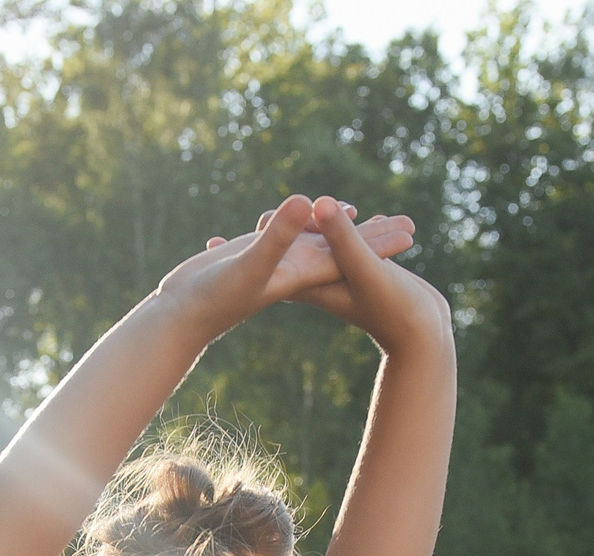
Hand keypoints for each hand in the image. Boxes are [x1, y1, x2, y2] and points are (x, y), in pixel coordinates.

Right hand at [154, 194, 417, 339]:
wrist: (181, 316)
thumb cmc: (214, 296)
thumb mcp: (253, 262)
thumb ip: (280, 235)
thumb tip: (306, 201)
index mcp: (303, 272)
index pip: (351, 254)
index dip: (380, 241)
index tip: (412, 230)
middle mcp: (294, 267)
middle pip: (343, 247)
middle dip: (373, 234)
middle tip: (410, 222)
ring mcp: (274, 260)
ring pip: (315, 236)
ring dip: (339, 224)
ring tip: (363, 210)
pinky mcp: (254, 250)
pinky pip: (286, 230)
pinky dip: (300, 218)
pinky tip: (308, 209)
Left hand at [283, 196, 451, 358]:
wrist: (423, 336)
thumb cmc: (393, 307)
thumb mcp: (366, 267)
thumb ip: (343, 238)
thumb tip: (319, 201)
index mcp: (310, 283)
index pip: (278, 250)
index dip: (273, 228)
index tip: (282, 212)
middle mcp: (322, 281)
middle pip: (303, 243)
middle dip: (309, 219)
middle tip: (321, 203)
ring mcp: (344, 277)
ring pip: (332, 241)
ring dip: (341, 222)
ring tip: (351, 209)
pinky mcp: (366, 273)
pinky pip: (358, 244)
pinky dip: (366, 230)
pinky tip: (375, 217)